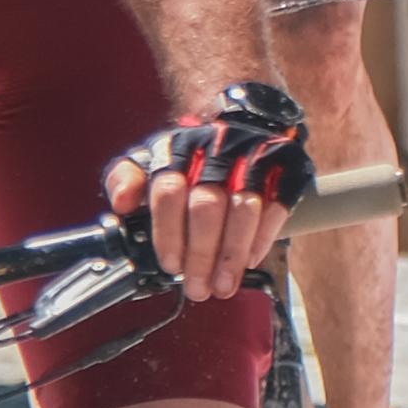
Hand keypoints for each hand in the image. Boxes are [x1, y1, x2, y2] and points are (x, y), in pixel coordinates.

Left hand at [110, 83, 307, 301]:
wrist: (242, 119)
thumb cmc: (190, 156)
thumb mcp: (150, 159)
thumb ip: (125, 179)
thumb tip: (121, 203)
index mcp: (178, 147)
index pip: (168, 190)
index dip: (167, 232)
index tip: (170, 265)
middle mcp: (217, 149)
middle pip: (207, 206)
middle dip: (201, 254)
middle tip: (197, 288)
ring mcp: (254, 157)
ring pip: (243, 209)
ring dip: (232, 254)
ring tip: (223, 286)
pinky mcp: (285, 169)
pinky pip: (276, 207)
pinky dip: (262, 239)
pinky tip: (249, 261)